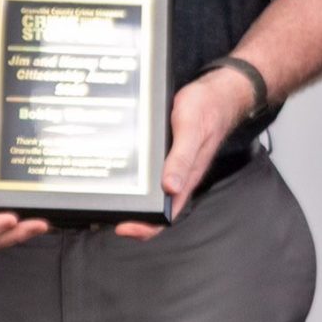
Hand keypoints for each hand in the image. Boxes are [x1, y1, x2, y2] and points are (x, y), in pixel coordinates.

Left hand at [114, 64, 255, 237]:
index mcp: (186, 180)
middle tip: (105, 214)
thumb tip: (170, 188)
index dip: (145, 227)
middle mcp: (177, 177)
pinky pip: (148, 173)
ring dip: (130, 197)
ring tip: (106, 196)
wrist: (216, 94)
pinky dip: (134, 177)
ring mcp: (170, 167)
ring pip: (149, 191)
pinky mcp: (164, 155)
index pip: (165, 216)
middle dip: (129, 216)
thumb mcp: (192, 131)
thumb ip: (183, 159)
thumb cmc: (207, 110)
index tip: (123, 227)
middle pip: (152, 208)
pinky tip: (119, 172)